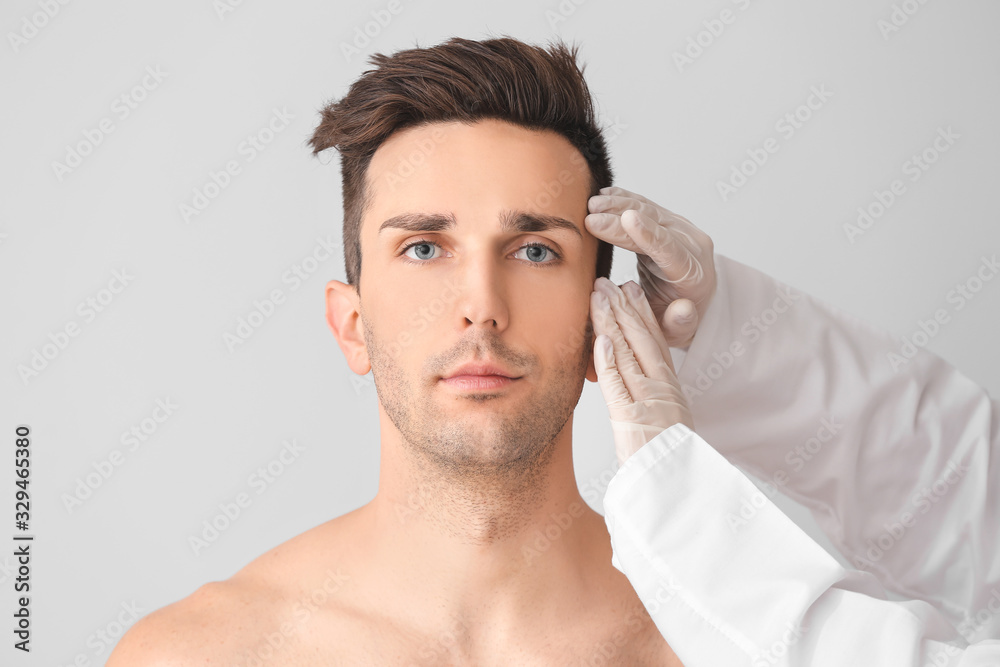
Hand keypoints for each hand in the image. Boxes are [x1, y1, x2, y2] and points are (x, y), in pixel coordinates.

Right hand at [586, 186, 716, 348]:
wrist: (693, 302)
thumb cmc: (677, 318)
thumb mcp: (679, 330)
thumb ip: (680, 322)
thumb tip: (683, 309)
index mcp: (692, 271)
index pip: (669, 249)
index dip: (646, 234)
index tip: (626, 219)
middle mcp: (690, 244)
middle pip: (654, 224)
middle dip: (620, 218)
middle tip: (590, 216)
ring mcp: (679, 229)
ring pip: (648, 210)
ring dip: (618, 205)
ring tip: (592, 204)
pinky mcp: (666, 222)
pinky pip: (644, 206)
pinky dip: (623, 200)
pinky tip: (605, 195)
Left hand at [591, 277, 694, 465]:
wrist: (677, 493)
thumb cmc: (667, 467)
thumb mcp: (666, 427)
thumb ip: (653, 403)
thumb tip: (635, 387)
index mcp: (672, 391)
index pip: (656, 344)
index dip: (643, 314)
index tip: (632, 291)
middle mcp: (663, 391)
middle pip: (642, 340)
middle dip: (624, 308)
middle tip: (608, 282)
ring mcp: (648, 402)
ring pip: (627, 354)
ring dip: (611, 322)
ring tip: (598, 296)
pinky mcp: (632, 418)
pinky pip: (617, 384)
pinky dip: (608, 360)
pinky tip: (600, 337)